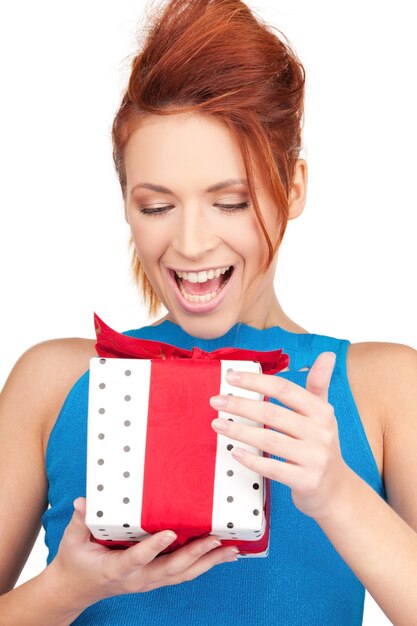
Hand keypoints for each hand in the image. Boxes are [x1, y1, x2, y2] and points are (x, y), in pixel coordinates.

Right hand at [49, 497, 238, 604]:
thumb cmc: (75, 561)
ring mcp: (149, 581)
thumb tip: (84, 501)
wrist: (76, 589)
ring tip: (231, 550)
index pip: (137, 558)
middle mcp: (138, 579)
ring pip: (183, 574)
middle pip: (171, 569)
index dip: (154, 547)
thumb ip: (80, 521)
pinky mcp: (156, 579)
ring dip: (208, 562)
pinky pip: (184, 574)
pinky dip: (204, 565)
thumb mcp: (72, 541)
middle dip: (196, 554)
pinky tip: (221, 556)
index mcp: (116, 568)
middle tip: (216, 539)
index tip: (170, 533)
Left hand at [209, 352, 349, 520]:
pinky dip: (252, 459)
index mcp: (321, 411)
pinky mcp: (306, 481)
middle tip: (216, 400)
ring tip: (217, 423)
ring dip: (239, 431)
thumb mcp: (323, 413)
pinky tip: (234, 452)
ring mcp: (314, 458)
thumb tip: (328, 354)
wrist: (336, 490)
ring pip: (269, 440)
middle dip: (240, 405)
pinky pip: (273, 469)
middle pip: (272, 413)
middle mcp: (320, 432)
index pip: (284, 389)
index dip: (256, 381)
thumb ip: (319, 384)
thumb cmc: (321, 445)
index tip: (231, 377)